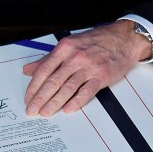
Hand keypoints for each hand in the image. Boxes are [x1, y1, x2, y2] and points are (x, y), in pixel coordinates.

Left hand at [22, 20, 150, 116]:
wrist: (124, 38)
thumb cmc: (96, 41)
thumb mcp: (69, 45)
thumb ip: (48, 59)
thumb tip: (29, 70)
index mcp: (65, 48)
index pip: (44, 70)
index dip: (34, 86)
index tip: (28, 98)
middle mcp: (75, 57)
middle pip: (53, 81)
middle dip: (40, 98)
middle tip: (32, 110)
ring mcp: (89, 67)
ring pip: (68, 88)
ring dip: (55, 103)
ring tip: (46, 112)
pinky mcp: (102, 76)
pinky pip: (87, 91)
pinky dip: (76, 101)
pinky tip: (68, 109)